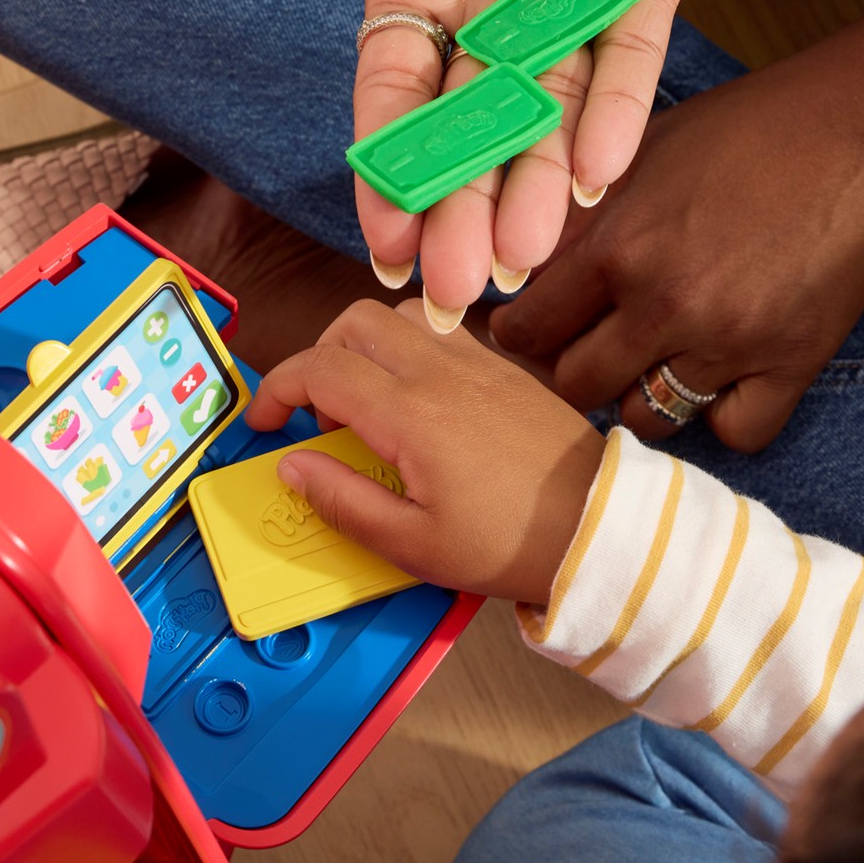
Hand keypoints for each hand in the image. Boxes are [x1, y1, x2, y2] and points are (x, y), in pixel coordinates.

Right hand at [135, 0, 703, 321]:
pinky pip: (626, 53)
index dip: (389, 166)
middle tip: (457, 289)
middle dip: (462, 205)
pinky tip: (596, 171)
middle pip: (470, 125)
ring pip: (547, 110)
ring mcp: (567, 3)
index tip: (385, 242)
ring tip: (520, 256)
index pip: (394, 96)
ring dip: (532, 182)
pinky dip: (614, 108)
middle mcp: (487, 17)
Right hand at [243, 298, 604, 604]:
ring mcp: (475, 361)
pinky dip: (407, 349)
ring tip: (368, 404)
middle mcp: (438, 371)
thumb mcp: (413, 545)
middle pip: (352, 323)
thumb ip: (342, 501)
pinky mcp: (503, 366)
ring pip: (396, 317)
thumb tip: (291, 466)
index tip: (263, 421)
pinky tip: (418, 402)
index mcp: (409, 414)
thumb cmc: (509, 544)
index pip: (319, 370)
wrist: (600, 527)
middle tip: (322, 416)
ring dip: (364, 347)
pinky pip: (439, 331)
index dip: (277, 389)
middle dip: (318, 358)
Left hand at [488, 48, 863, 451]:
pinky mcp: (793, 362)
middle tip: (576, 348)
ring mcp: (730, 341)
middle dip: (566, 367)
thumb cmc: (740, 127)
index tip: (517, 331)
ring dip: (634, 395)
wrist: (855, 129)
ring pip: (646, 416)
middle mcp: (665, 305)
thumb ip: (575, 218)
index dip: (512, 334)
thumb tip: (517, 269)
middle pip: (576, 382)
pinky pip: (734, 433)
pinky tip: (715, 380)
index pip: (528, 328)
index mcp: (617, 248)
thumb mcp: (635, 153)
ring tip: (644, 362)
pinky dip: (719, 416)